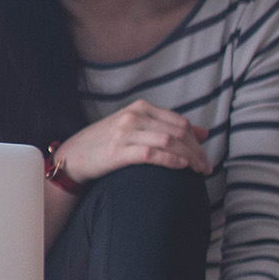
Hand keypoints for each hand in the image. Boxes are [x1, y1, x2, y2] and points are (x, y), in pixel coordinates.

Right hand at [56, 100, 210, 183]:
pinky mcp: (118, 151)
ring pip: (169, 142)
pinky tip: (181, 167)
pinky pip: (152, 154)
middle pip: (178, 132)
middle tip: (206, 168)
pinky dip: (171, 160)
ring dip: (189, 158)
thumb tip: (203, 132)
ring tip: (198, 172)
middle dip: (197, 151)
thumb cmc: (105, 143)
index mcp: (140, 107)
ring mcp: (125, 133)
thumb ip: (166, 127)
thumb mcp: (135, 128)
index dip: (197, 141)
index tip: (204, 157)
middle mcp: (133, 116)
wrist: (72, 156)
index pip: (180, 122)